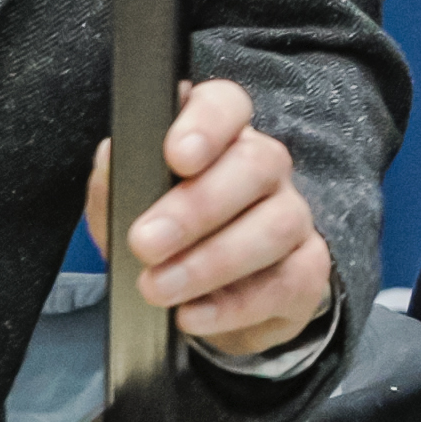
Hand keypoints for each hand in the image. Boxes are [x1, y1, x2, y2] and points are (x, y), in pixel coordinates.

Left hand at [85, 79, 333, 357]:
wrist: (206, 302)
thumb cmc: (165, 239)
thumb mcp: (126, 210)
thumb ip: (116, 182)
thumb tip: (113, 159)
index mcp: (220, 137)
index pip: (226, 106)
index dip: (206, 124)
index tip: (176, 155)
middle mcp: (265, 167)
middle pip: (256, 163)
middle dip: (198, 206)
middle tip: (145, 242)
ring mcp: (293, 217)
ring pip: (275, 225)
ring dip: (211, 261)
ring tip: (158, 288)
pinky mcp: (307, 270)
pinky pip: (287, 282)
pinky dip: (234, 304)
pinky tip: (193, 315)